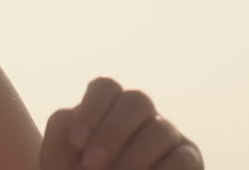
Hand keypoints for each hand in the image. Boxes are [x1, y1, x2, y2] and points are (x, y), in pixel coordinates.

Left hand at [41, 77, 201, 169]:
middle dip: (113, 131)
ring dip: (133, 157)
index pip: (106, 87)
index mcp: (109, 109)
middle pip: (138, 100)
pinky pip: (182, 159)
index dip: (92, 109)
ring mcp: (169, 138)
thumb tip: (80, 116)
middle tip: (92, 165)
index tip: (76, 142)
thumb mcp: (59, 155)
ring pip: (160, 130)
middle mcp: (142, 118)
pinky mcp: (189, 161)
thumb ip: (62, 127)